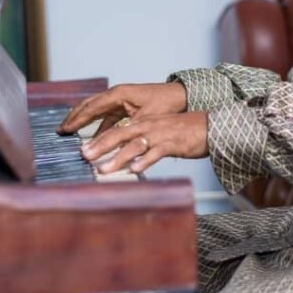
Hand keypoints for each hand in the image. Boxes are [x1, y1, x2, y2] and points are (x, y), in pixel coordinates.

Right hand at [57, 82, 186, 135]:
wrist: (181, 96)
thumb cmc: (165, 105)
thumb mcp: (144, 119)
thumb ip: (125, 131)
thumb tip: (109, 144)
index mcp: (118, 94)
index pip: (91, 107)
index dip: (77, 119)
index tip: (64, 130)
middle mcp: (117, 94)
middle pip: (89, 105)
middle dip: (74, 118)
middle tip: (60, 130)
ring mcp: (120, 99)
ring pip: (96, 110)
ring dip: (84, 121)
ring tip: (70, 132)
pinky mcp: (126, 106)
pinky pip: (107, 115)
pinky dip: (98, 125)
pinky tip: (93, 137)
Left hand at [81, 111, 208, 173]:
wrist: (209, 126)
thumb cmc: (183, 132)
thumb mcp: (159, 133)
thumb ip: (142, 142)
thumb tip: (126, 157)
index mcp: (144, 123)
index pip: (117, 129)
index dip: (99, 139)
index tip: (83, 150)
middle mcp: (149, 126)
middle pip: (120, 134)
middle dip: (100, 145)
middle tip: (84, 156)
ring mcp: (160, 135)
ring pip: (134, 145)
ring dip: (117, 158)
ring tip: (103, 169)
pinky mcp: (173, 144)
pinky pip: (156, 152)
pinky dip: (145, 161)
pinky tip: (135, 169)